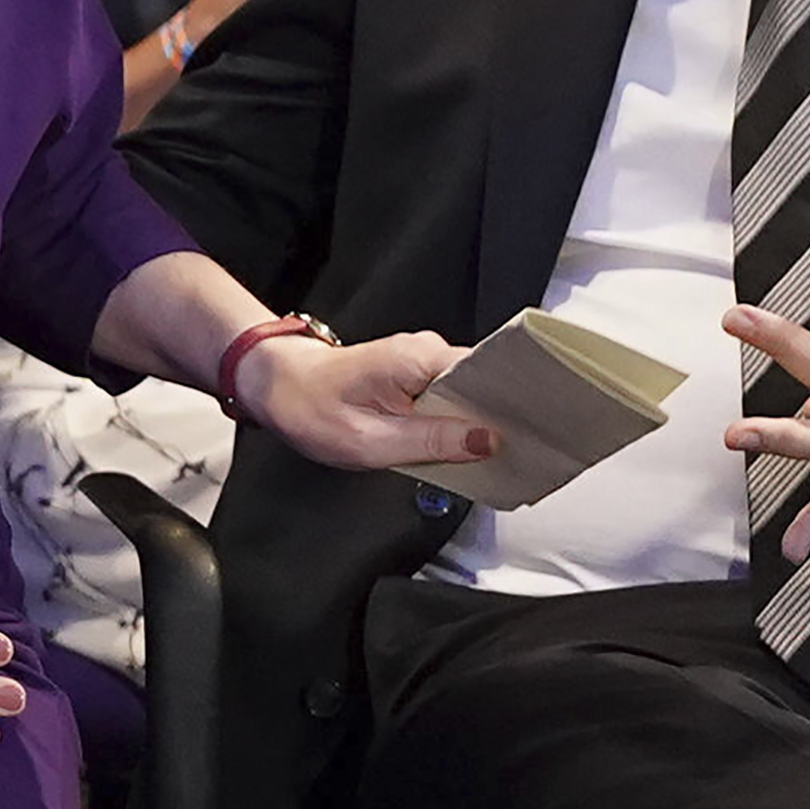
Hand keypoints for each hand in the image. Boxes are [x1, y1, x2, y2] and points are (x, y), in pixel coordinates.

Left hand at [236, 329, 495, 471]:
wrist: (277, 385)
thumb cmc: (312, 408)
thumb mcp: (371, 440)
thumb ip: (431, 442)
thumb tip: (486, 440)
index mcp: (420, 358)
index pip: (487, 373)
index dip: (510, 404)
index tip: (532, 432)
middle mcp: (426, 351)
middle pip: (483, 384)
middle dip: (497, 419)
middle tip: (516, 456)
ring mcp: (421, 360)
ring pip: (467, 394)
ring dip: (475, 424)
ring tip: (490, 457)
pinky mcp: (414, 374)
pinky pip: (447, 397)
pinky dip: (454, 422)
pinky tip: (460, 448)